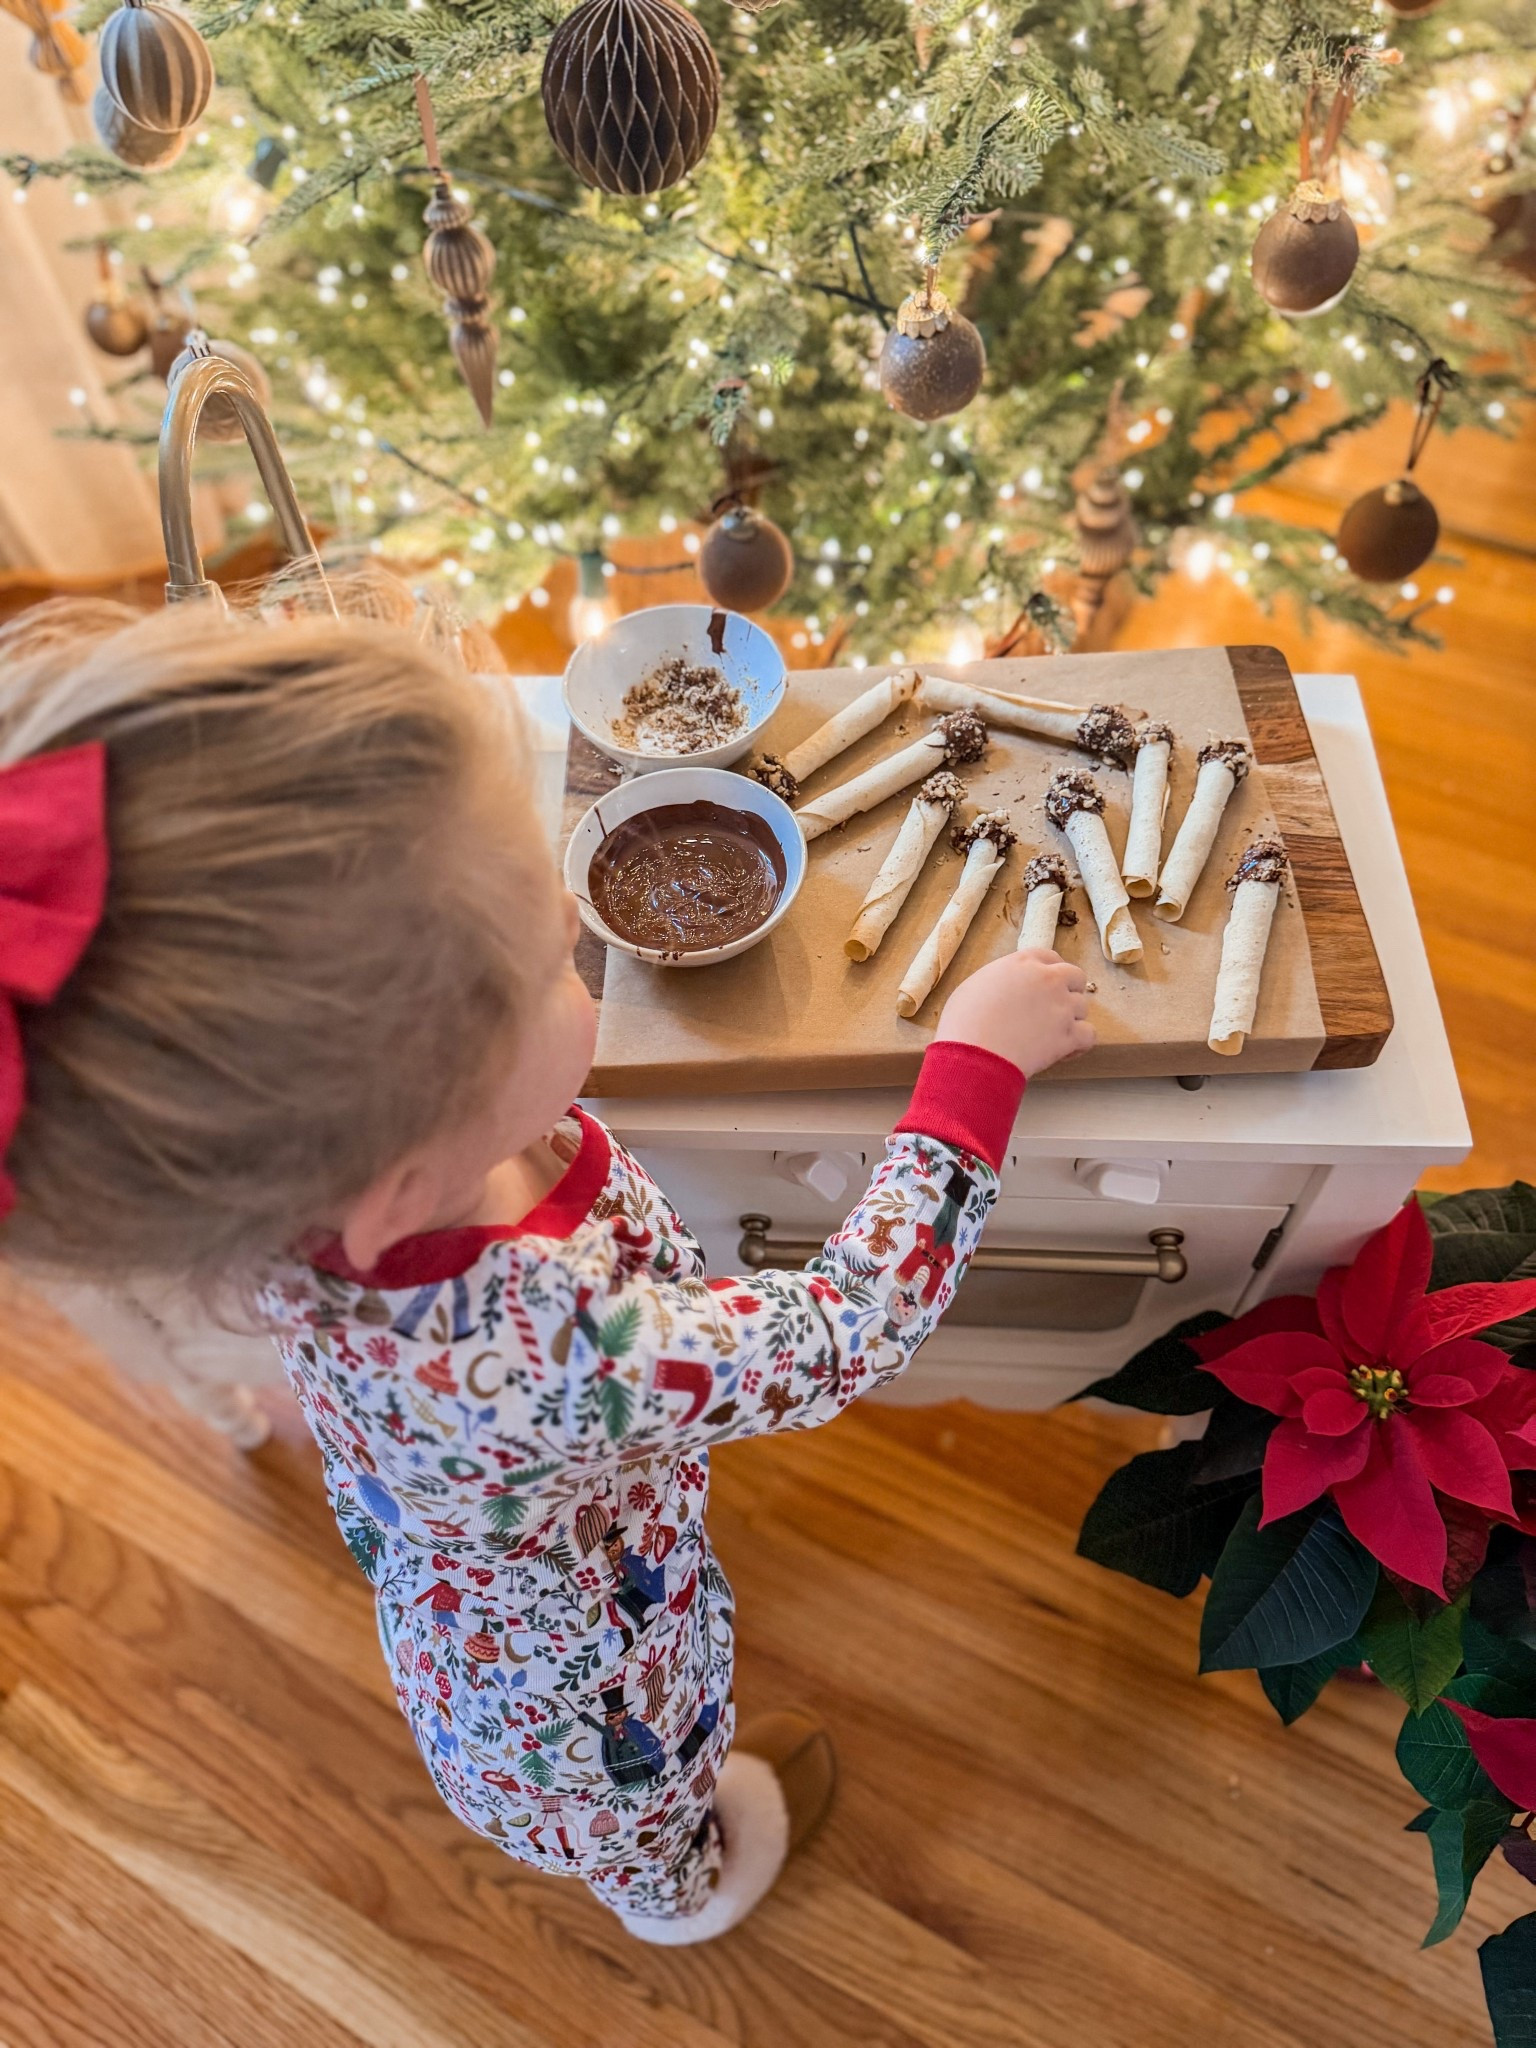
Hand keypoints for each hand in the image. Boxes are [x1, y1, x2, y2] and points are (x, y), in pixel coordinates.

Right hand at [933, 948, 1093, 1078]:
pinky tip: (1065, 1050)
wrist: (974, 1054)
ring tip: (1052, 1034)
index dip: (1051, 971)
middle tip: (1053, 1008)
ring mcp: (1062, 1007)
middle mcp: (1048, 979)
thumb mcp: (975, 985)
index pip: (1050, 957)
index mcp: (1023, 963)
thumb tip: (1007, 990)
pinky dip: (1080, 1043)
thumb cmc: (964, 1023)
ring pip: (1082, 1007)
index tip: (1048, 983)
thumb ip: (1001, 980)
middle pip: (1075, 976)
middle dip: (1068, 991)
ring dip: (1071, 1019)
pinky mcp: (1069, 1035)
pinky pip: (1089, 1035)